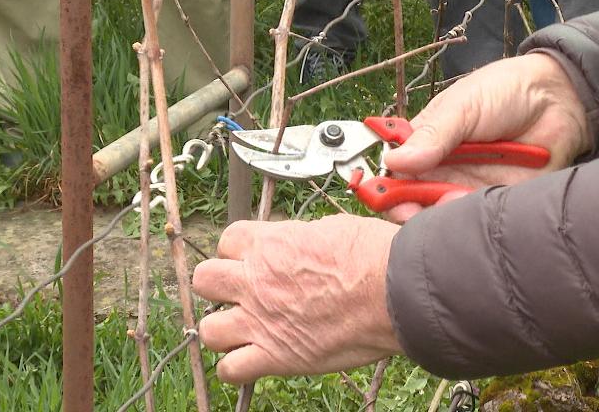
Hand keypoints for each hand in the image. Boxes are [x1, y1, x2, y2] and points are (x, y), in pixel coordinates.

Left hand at [192, 214, 402, 383]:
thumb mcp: (333, 228)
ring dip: (222, 329)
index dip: (239, 250)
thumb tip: (301, 242)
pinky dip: (236, 369)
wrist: (393, 292)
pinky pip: (231, 370)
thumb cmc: (373, 257)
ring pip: (208, 329)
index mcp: (271, 244)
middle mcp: (256, 281)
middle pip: (204, 280)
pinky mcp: (275, 356)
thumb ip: (302, 237)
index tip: (253, 258)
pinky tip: (251, 362)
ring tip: (242, 330)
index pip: (228, 240)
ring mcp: (261, 320)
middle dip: (219, 286)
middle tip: (241, 292)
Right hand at [385, 53, 590, 221]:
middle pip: (412, 204)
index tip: (382, 196)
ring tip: (454, 198)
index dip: (384, 189)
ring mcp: (467, 190)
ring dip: (442, 215)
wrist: (559, 100)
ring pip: (441, 219)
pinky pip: (475, 224)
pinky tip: (476, 205)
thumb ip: (432, 134)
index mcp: (425, 144)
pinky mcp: (495, 204)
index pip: (394, 174)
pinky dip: (470, 221)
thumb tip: (393, 162)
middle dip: (410, 211)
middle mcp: (442, 171)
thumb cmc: (504, 92)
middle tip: (415, 208)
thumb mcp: (463, 106)